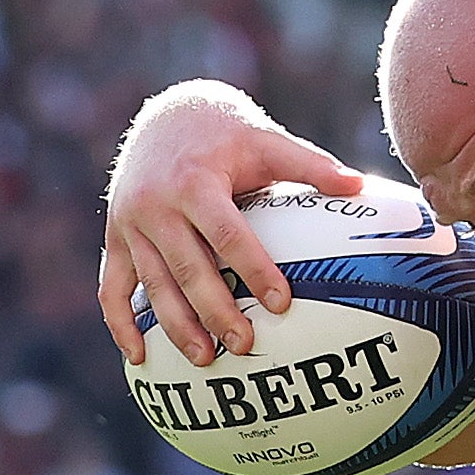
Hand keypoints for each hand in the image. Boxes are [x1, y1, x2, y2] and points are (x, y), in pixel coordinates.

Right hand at [100, 83, 366, 366]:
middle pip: (187, 267)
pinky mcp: (115, 238)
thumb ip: (311, 165)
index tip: (283, 303)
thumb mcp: (267, 140)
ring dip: (175, 326)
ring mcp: (130, 224)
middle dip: (215, 309)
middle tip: (245, 344)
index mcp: (195, 182)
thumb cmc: (229, 133)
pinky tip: (140, 358)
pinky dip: (120, 323)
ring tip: (206, 359)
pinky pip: (113, 287)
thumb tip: (361, 187)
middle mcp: (155, 205)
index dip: (254, 268)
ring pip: (153, 283)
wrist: (166, 116)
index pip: (227, 234)